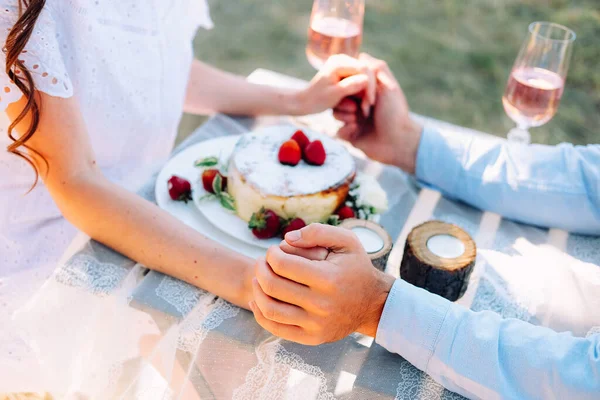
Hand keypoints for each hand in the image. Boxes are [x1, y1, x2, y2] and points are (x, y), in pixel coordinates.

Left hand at [248, 224, 395, 344]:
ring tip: (259, 278)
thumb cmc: (356, 268)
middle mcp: (321, 304)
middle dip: (261, 269)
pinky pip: (276, 328)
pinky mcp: (312, 338)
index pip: (282, 265)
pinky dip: (260, 313)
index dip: (271, 254)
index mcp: (328, 278)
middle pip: (272, 286)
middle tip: (263, 262)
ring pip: (270, 309)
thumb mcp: (346, 241)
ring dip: (257, 290)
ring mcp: (316, 324)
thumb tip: (287, 239)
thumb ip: (317, 232)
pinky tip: (258, 299)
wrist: (373, 304)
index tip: (273, 250)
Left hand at [294, 54, 376, 116]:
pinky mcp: (346, 73)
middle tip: (367, 108)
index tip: (369, 103)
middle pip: (366, 72)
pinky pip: (360, 81)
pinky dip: (362, 92)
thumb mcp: (333, 95)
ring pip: (365, 77)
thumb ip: (349, 86)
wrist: (306, 101)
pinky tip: (361, 104)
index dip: (370, 86)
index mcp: (338, 62)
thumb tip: (366, 80)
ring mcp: (345, 65)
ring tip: (364, 109)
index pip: (363, 69)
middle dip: (369, 90)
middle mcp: (343, 59)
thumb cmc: (317, 99)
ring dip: (366, 92)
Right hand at [333, 53, 422, 173]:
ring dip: (344, 116)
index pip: (347, 82)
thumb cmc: (395, 113)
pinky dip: (345, 131)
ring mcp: (354, 121)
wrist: (398, 142)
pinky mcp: (350, 136)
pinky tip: (356, 132)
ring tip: (356, 122)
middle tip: (357, 109)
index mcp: (367, 93)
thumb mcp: (388, 85)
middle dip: (345, 103)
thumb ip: (376, 68)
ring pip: (335, 113)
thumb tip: (361, 56)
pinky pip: (337, 130)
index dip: (348, 85)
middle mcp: (359, 105)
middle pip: (337, 97)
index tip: (357, 90)